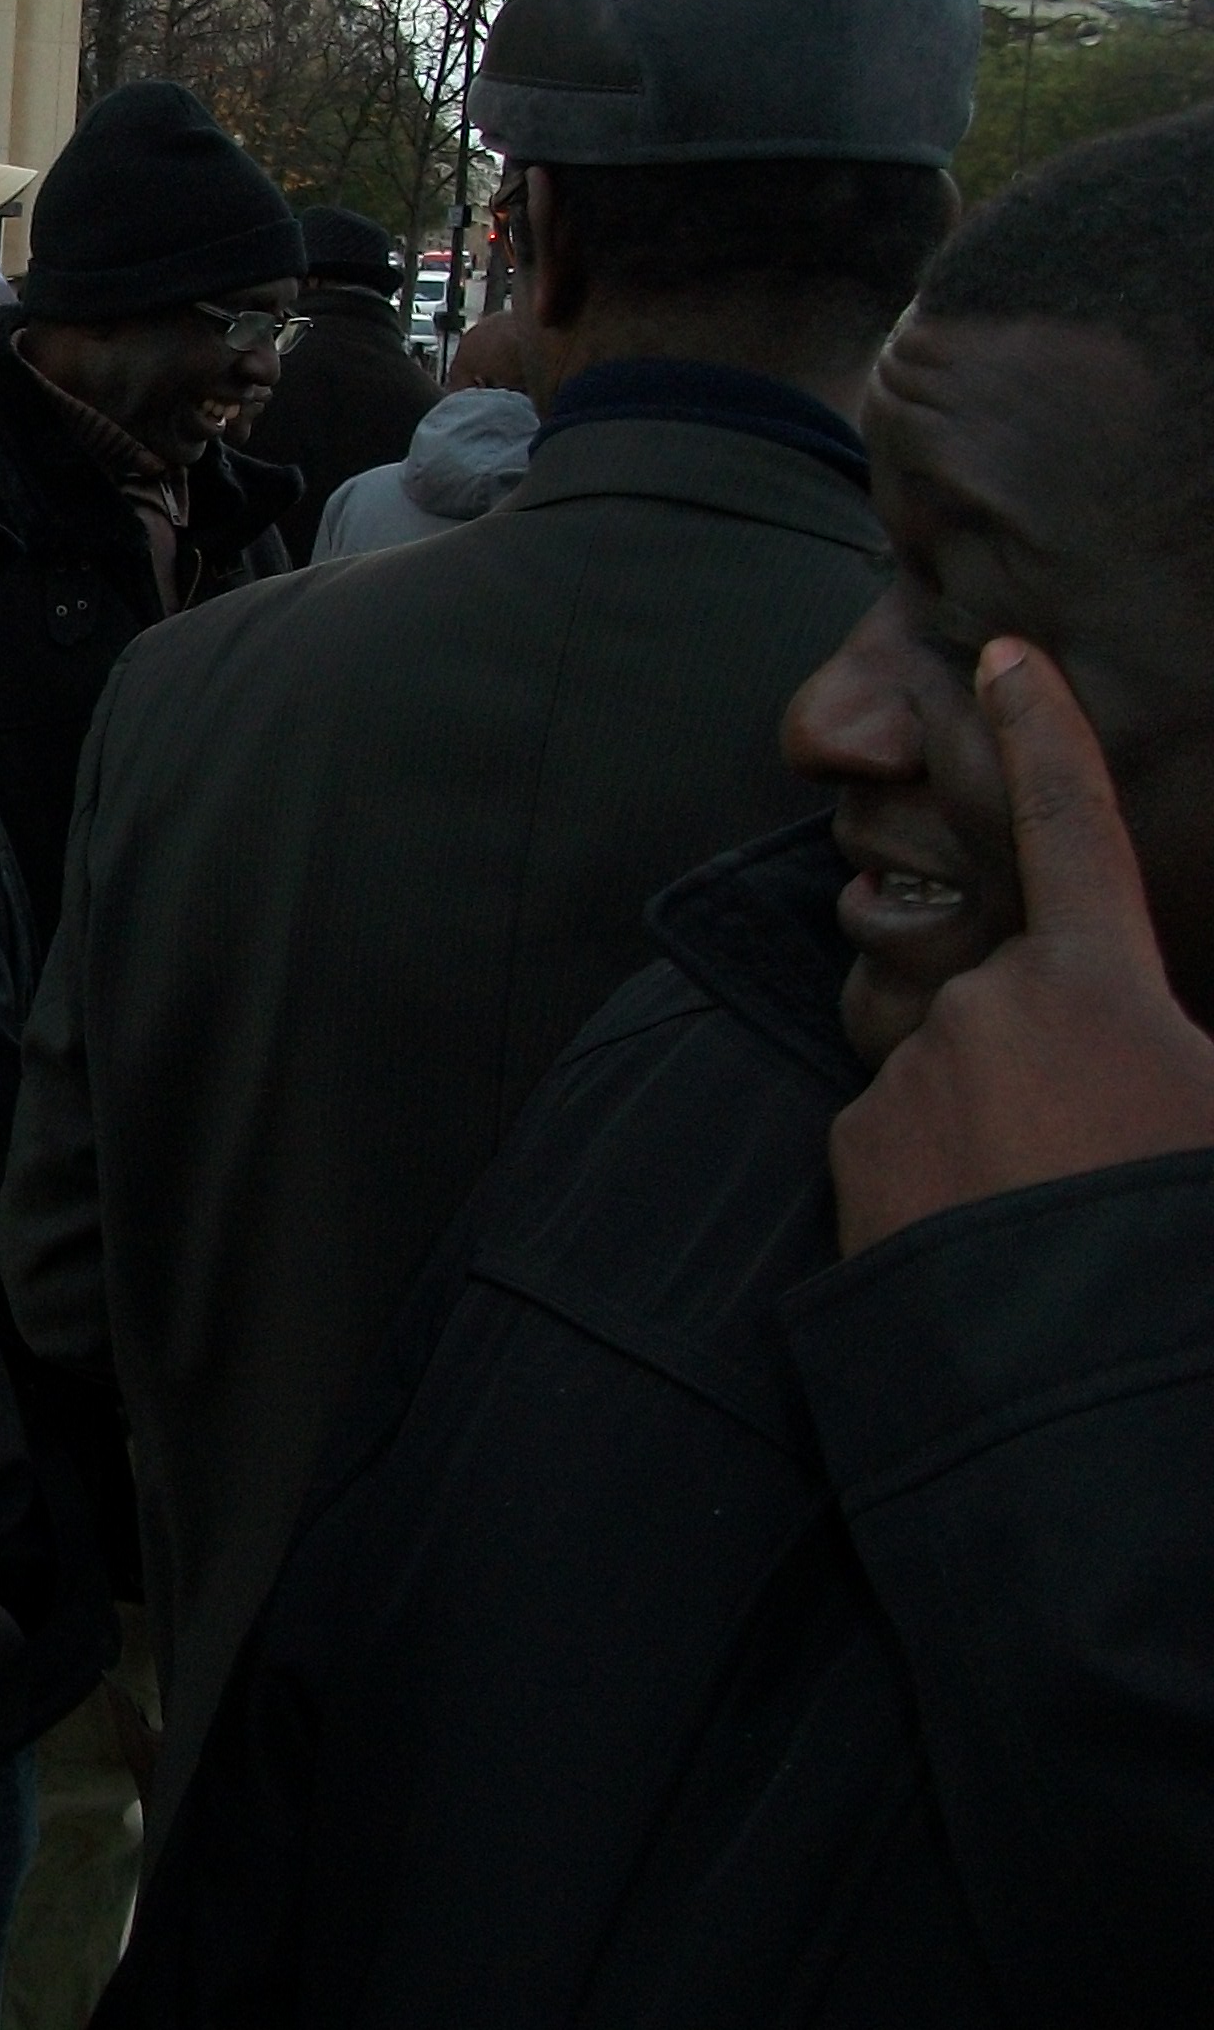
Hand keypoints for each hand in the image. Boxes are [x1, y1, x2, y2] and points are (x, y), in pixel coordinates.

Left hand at [833, 637, 1213, 1255]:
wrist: (1071, 1370)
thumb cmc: (1173, 1232)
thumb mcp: (1212, 1107)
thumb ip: (1184, 1054)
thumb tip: (1152, 1042)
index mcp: (1100, 985)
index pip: (1074, 829)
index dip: (1047, 738)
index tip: (1007, 659)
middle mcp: (989, 1006)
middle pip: (1021, 1001)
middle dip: (1059, 1061)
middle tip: (1107, 1156)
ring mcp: (913, 1075)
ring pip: (960, 1074)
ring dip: (1001, 1126)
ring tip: (1050, 1214)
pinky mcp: (852, 1146)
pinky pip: (904, 1136)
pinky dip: (943, 1174)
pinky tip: (987, 1240)